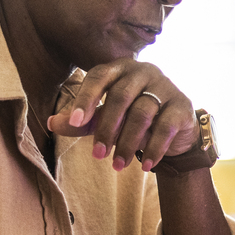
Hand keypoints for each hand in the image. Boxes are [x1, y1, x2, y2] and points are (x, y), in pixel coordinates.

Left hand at [50, 60, 198, 171]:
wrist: (174, 130)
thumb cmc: (132, 118)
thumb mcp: (104, 119)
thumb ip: (82, 120)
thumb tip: (52, 123)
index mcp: (120, 69)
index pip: (99, 77)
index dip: (86, 98)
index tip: (74, 122)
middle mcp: (144, 71)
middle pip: (121, 96)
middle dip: (107, 128)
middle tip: (98, 155)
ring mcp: (166, 86)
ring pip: (143, 113)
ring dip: (128, 143)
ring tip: (118, 166)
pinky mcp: (182, 105)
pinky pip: (166, 127)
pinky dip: (154, 148)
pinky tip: (145, 166)